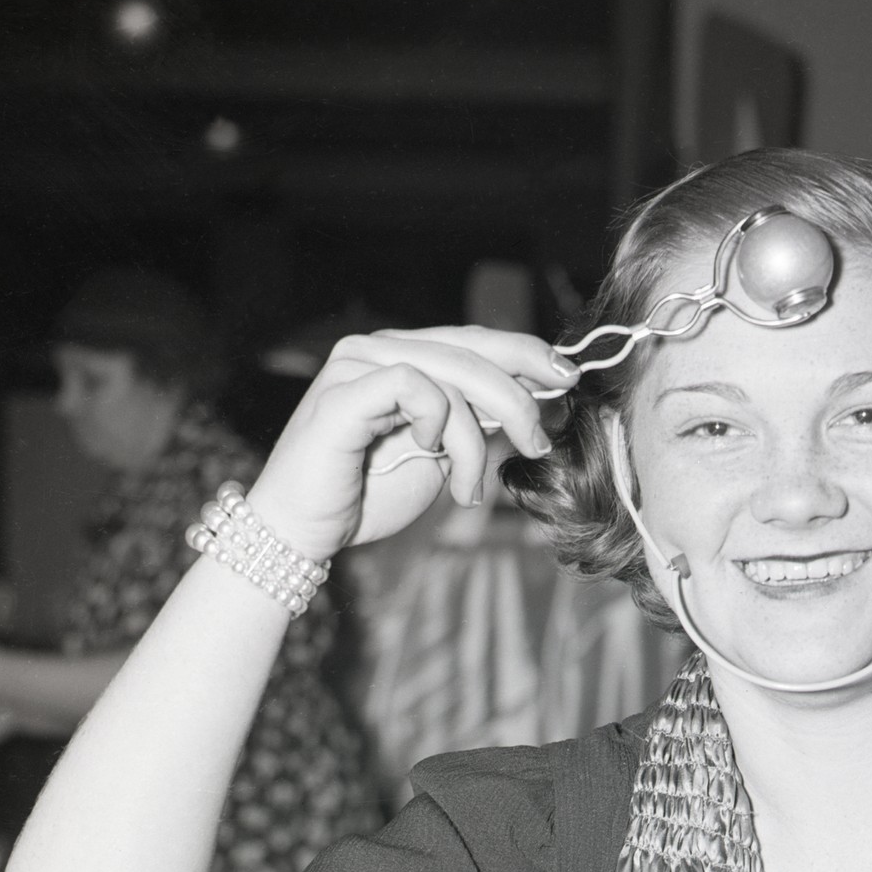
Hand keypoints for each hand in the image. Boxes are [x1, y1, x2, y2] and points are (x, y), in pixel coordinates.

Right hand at [249, 326, 575, 562]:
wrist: (305, 531)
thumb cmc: (366, 495)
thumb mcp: (441, 458)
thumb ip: (476, 426)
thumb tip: (532, 410)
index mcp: (404, 357)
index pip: (476, 340)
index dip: (526, 353)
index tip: (567, 378)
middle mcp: (379, 348)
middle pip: (472, 352)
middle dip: (518, 398)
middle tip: (538, 442)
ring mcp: (357, 363)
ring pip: (451, 373)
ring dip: (475, 435)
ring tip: (469, 486)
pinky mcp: (343, 390)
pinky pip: (414, 385)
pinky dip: (436, 422)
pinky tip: (427, 453)